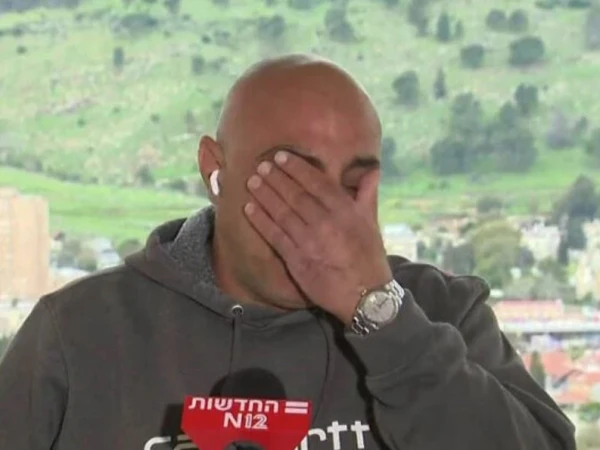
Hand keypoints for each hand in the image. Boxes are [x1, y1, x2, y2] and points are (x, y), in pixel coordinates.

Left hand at [243, 151, 391, 324]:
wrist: (365, 295)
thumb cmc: (369, 257)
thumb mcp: (372, 224)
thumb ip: (367, 195)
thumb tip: (372, 171)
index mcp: (346, 212)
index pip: (317, 183)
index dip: (297, 168)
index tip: (281, 157)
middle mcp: (326, 223)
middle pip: (296, 195)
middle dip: (276, 178)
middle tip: (261, 166)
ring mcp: (309, 242)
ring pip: (282, 213)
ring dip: (265, 196)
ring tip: (251, 182)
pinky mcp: (297, 260)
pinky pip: (275, 237)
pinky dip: (260, 221)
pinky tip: (249, 209)